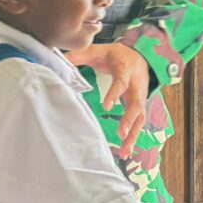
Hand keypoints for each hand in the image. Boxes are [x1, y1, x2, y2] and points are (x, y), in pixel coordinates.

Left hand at [65, 41, 148, 157]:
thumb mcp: (98, 51)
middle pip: (136, 103)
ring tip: (125, 151)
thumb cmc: (116, 55)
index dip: (115, 93)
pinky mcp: (141, 106)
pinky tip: (126, 150)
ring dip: (133, 134)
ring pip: (140, 117)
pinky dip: (134, 137)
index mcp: (126, 69)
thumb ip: (80, 55)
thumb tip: (60, 60)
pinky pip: (140, 122)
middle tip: (121, 133)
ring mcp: (141, 96)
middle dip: (129, 119)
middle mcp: (136, 84)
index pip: (121, 82)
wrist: (141, 56)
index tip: (106, 106)